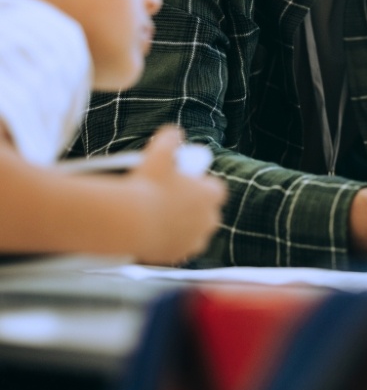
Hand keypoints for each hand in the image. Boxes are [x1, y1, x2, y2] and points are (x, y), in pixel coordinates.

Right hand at [129, 126, 226, 264]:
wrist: (127, 220)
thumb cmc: (146, 185)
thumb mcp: (158, 153)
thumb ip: (170, 139)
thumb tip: (173, 132)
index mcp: (210, 195)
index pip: (215, 190)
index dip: (202, 188)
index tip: (187, 186)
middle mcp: (208, 219)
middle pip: (207, 214)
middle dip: (195, 209)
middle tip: (173, 204)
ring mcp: (194, 240)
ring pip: (195, 234)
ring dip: (184, 228)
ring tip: (165, 222)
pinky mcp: (177, 256)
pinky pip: (178, 250)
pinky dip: (170, 244)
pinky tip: (158, 237)